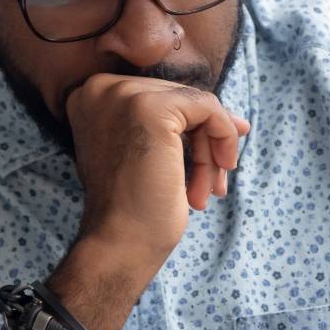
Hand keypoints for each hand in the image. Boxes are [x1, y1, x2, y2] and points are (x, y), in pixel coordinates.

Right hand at [64, 74, 249, 263]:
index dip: (190, 126)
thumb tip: (239, 121)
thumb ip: (176, 127)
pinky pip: (208, 108)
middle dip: (203, 141)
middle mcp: (99, 88)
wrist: (121, 242)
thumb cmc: (134, 208)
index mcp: (90, 96)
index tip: (214, 157)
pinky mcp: (150, 107)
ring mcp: (123, 95)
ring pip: (195, 104)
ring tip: (209, 190)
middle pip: (177, 98)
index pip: (158, 96)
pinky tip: (216, 177)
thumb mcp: (147, 154)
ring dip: (211, 150)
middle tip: (213, 183)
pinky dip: (222, 138)